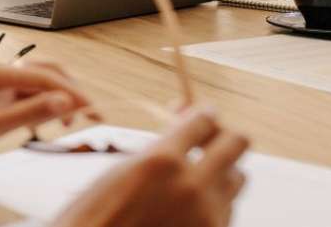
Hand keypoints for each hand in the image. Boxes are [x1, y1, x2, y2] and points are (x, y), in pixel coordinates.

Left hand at [0, 60, 92, 166]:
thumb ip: (28, 114)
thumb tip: (64, 102)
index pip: (41, 76)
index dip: (71, 92)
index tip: (93, 109)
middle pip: (42, 72)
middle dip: (68, 90)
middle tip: (92, 114)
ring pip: (33, 84)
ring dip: (55, 99)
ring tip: (71, 122)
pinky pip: (20, 95)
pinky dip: (38, 106)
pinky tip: (46, 122)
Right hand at [52, 107, 248, 226]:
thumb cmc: (92, 220)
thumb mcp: (120, 174)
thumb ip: (158, 152)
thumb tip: (185, 131)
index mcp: (161, 161)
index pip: (204, 120)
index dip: (203, 114)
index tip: (201, 115)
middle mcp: (191, 187)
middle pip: (237, 143)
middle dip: (222, 136)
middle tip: (206, 140)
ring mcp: (207, 217)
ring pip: (237, 178)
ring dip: (220, 172)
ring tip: (196, 178)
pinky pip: (227, 211)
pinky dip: (214, 203)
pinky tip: (190, 207)